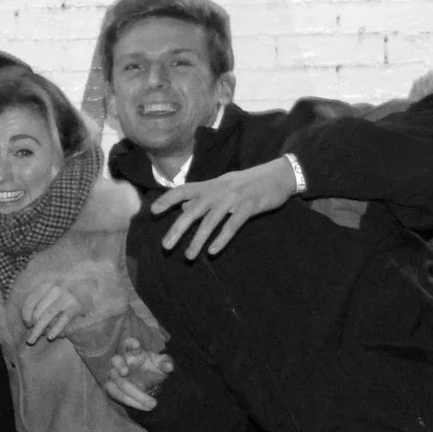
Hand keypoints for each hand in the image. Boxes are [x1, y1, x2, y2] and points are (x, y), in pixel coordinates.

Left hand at [18, 282, 81, 345]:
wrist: (90, 292)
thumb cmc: (66, 298)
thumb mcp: (52, 297)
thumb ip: (41, 305)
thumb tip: (30, 322)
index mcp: (47, 285)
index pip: (31, 300)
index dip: (26, 314)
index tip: (28, 324)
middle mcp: (56, 288)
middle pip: (38, 309)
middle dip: (34, 325)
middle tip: (32, 336)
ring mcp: (67, 296)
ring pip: (48, 315)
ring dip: (39, 329)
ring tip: (33, 340)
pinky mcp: (76, 305)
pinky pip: (63, 319)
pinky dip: (56, 329)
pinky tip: (51, 337)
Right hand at [100, 334, 171, 411]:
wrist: (148, 381)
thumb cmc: (153, 369)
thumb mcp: (162, 365)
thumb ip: (166, 363)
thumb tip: (169, 367)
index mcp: (134, 352)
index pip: (129, 343)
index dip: (131, 343)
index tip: (136, 346)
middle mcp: (122, 361)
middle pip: (116, 360)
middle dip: (119, 365)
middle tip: (125, 372)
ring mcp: (115, 374)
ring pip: (115, 381)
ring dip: (129, 392)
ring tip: (148, 402)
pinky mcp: (113, 387)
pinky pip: (115, 394)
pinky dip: (129, 401)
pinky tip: (143, 407)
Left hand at [151, 157, 297, 257]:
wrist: (279, 174)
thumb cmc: (248, 183)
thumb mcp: (223, 186)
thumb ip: (203, 197)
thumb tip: (182, 209)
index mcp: (211, 185)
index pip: (183, 190)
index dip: (167, 199)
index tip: (153, 212)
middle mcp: (219, 190)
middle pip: (193, 209)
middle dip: (177, 229)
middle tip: (165, 247)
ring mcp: (234, 197)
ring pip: (211, 220)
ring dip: (198, 240)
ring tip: (189, 257)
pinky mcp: (250, 205)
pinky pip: (233, 224)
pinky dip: (222, 238)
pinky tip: (213, 251)